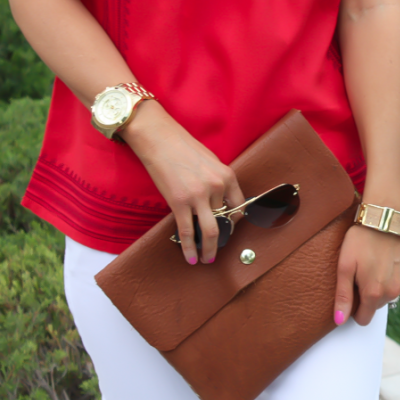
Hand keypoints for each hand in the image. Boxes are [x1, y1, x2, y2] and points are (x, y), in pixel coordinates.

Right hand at [121, 102, 244, 264]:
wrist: (160, 140)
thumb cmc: (184, 149)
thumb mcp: (211, 163)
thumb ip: (218, 182)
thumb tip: (218, 204)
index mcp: (228, 176)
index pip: (240, 206)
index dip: (235, 221)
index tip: (230, 229)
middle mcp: (216, 187)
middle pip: (225, 221)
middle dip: (222, 239)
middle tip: (217, 250)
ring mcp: (198, 196)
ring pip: (210, 231)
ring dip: (208, 249)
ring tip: (206, 260)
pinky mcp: (179, 203)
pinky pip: (187, 231)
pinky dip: (189, 248)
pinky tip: (190, 258)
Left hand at [334, 224, 399, 325]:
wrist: (385, 219)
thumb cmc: (361, 241)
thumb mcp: (345, 266)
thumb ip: (342, 297)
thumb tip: (340, 321)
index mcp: (373, 293)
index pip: (364, 318)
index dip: (356, 308)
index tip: (353, 291)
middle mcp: (393, 292)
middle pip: (376, 306)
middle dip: (369, 294)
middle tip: (363, 272)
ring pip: (390, 295)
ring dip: (383, 286)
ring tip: (376, 264)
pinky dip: (396, 276)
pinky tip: (390, 261)